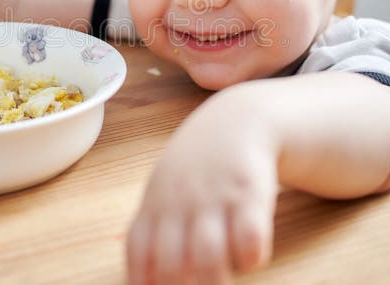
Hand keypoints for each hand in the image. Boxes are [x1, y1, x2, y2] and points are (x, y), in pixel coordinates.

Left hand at [127, 88, 278, 283]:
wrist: (237, 120)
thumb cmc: (197, 165)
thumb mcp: (164, 187)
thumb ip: (153, 228)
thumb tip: (143, 279)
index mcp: (155, 202)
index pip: (139, 252)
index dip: (145, 283)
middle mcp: (181, 201)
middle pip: (171, 265)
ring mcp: (215, 197)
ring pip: (207, 258)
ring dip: (214, 281)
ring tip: (220, 282)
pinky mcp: (250, 193)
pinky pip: (249, 239)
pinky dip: (249, 258)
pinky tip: (249, 256)